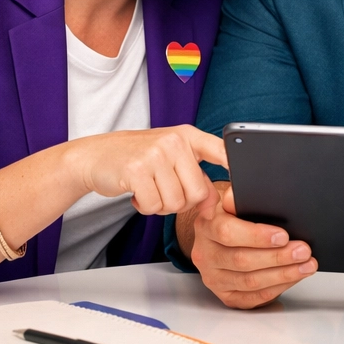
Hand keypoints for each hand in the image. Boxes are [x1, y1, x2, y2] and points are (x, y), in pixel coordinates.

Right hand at [68, 125, 221, 215]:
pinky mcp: (136, 171)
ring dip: (162, 206)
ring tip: (150, 190)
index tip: (248, 181)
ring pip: (176, 202)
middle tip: (165, 193)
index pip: (221, 150)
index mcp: (188, 135)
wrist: (95, 155)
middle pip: (198, 192)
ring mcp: (155, 154)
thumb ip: (196, 179)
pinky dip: (146, 208)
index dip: (236, 166)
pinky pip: (154, 206)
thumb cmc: (139, 159)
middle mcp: (174, 141)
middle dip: (183, 202)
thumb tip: (214, 207)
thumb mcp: (171, 160)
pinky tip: (138, 194)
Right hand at [189, 183, 317, 308]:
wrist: (217, 234)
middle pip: (242, 260)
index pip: (227, 232)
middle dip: (278, 257)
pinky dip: (277, 288)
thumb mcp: (232, 200)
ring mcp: (214, 278)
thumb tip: (245, 193)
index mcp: (206, 226)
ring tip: (306, 265)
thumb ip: (238, 197)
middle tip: (303, 251)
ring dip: (283, 275)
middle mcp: (206, 255)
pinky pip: (252, 298)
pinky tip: (293, 278)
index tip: (283, 235)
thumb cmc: (232, 215)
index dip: (256, 236)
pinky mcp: (225, 295)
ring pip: (249, 282)